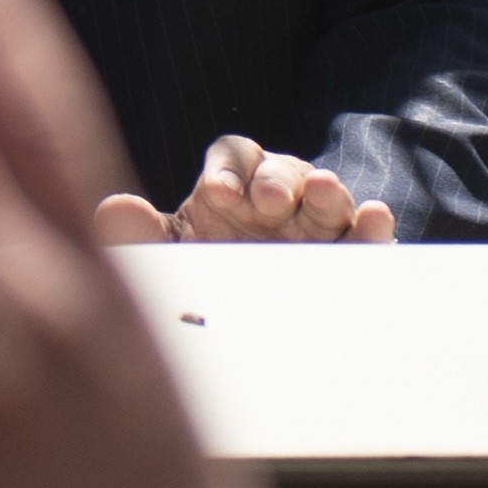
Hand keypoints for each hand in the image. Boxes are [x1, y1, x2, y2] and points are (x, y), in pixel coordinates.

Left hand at [89, 134, 395, 245]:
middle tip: (272, 201)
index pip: (235, 158)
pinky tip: (374, 218)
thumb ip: (142, 235)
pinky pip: (364, 234)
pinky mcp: (348, 254)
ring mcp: (316, 224)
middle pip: (283, 171)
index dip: (229, 170)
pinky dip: (371, 225)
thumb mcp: (171, 255)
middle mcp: (277, 198)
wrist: (241, 329)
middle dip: (278, 180)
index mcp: (234, 187)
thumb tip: (112, 210)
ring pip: (327, 196)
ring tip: (326, 192)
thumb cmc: (203, 275)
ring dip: (328, 191)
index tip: (220, 196)